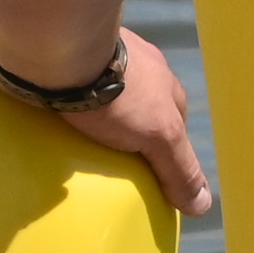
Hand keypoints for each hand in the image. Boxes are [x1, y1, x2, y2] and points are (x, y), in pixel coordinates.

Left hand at [36, 26, 215, 218]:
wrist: (62, 47)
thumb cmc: (117, 93)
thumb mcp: (159, 136)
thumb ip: (180, 168)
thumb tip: (203, 205)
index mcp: (164, 82)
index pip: (173, 122)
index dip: (164, 148)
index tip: (147, 172)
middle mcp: (137, 63)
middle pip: (139, 104)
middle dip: (128, 126)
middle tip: (107, 156)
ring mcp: (100, 54)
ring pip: (102, 89)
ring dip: (93, 108)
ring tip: (72, 136)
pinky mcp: (65, 53)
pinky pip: (68, 82)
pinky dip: (64, 97)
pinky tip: (49, 113)